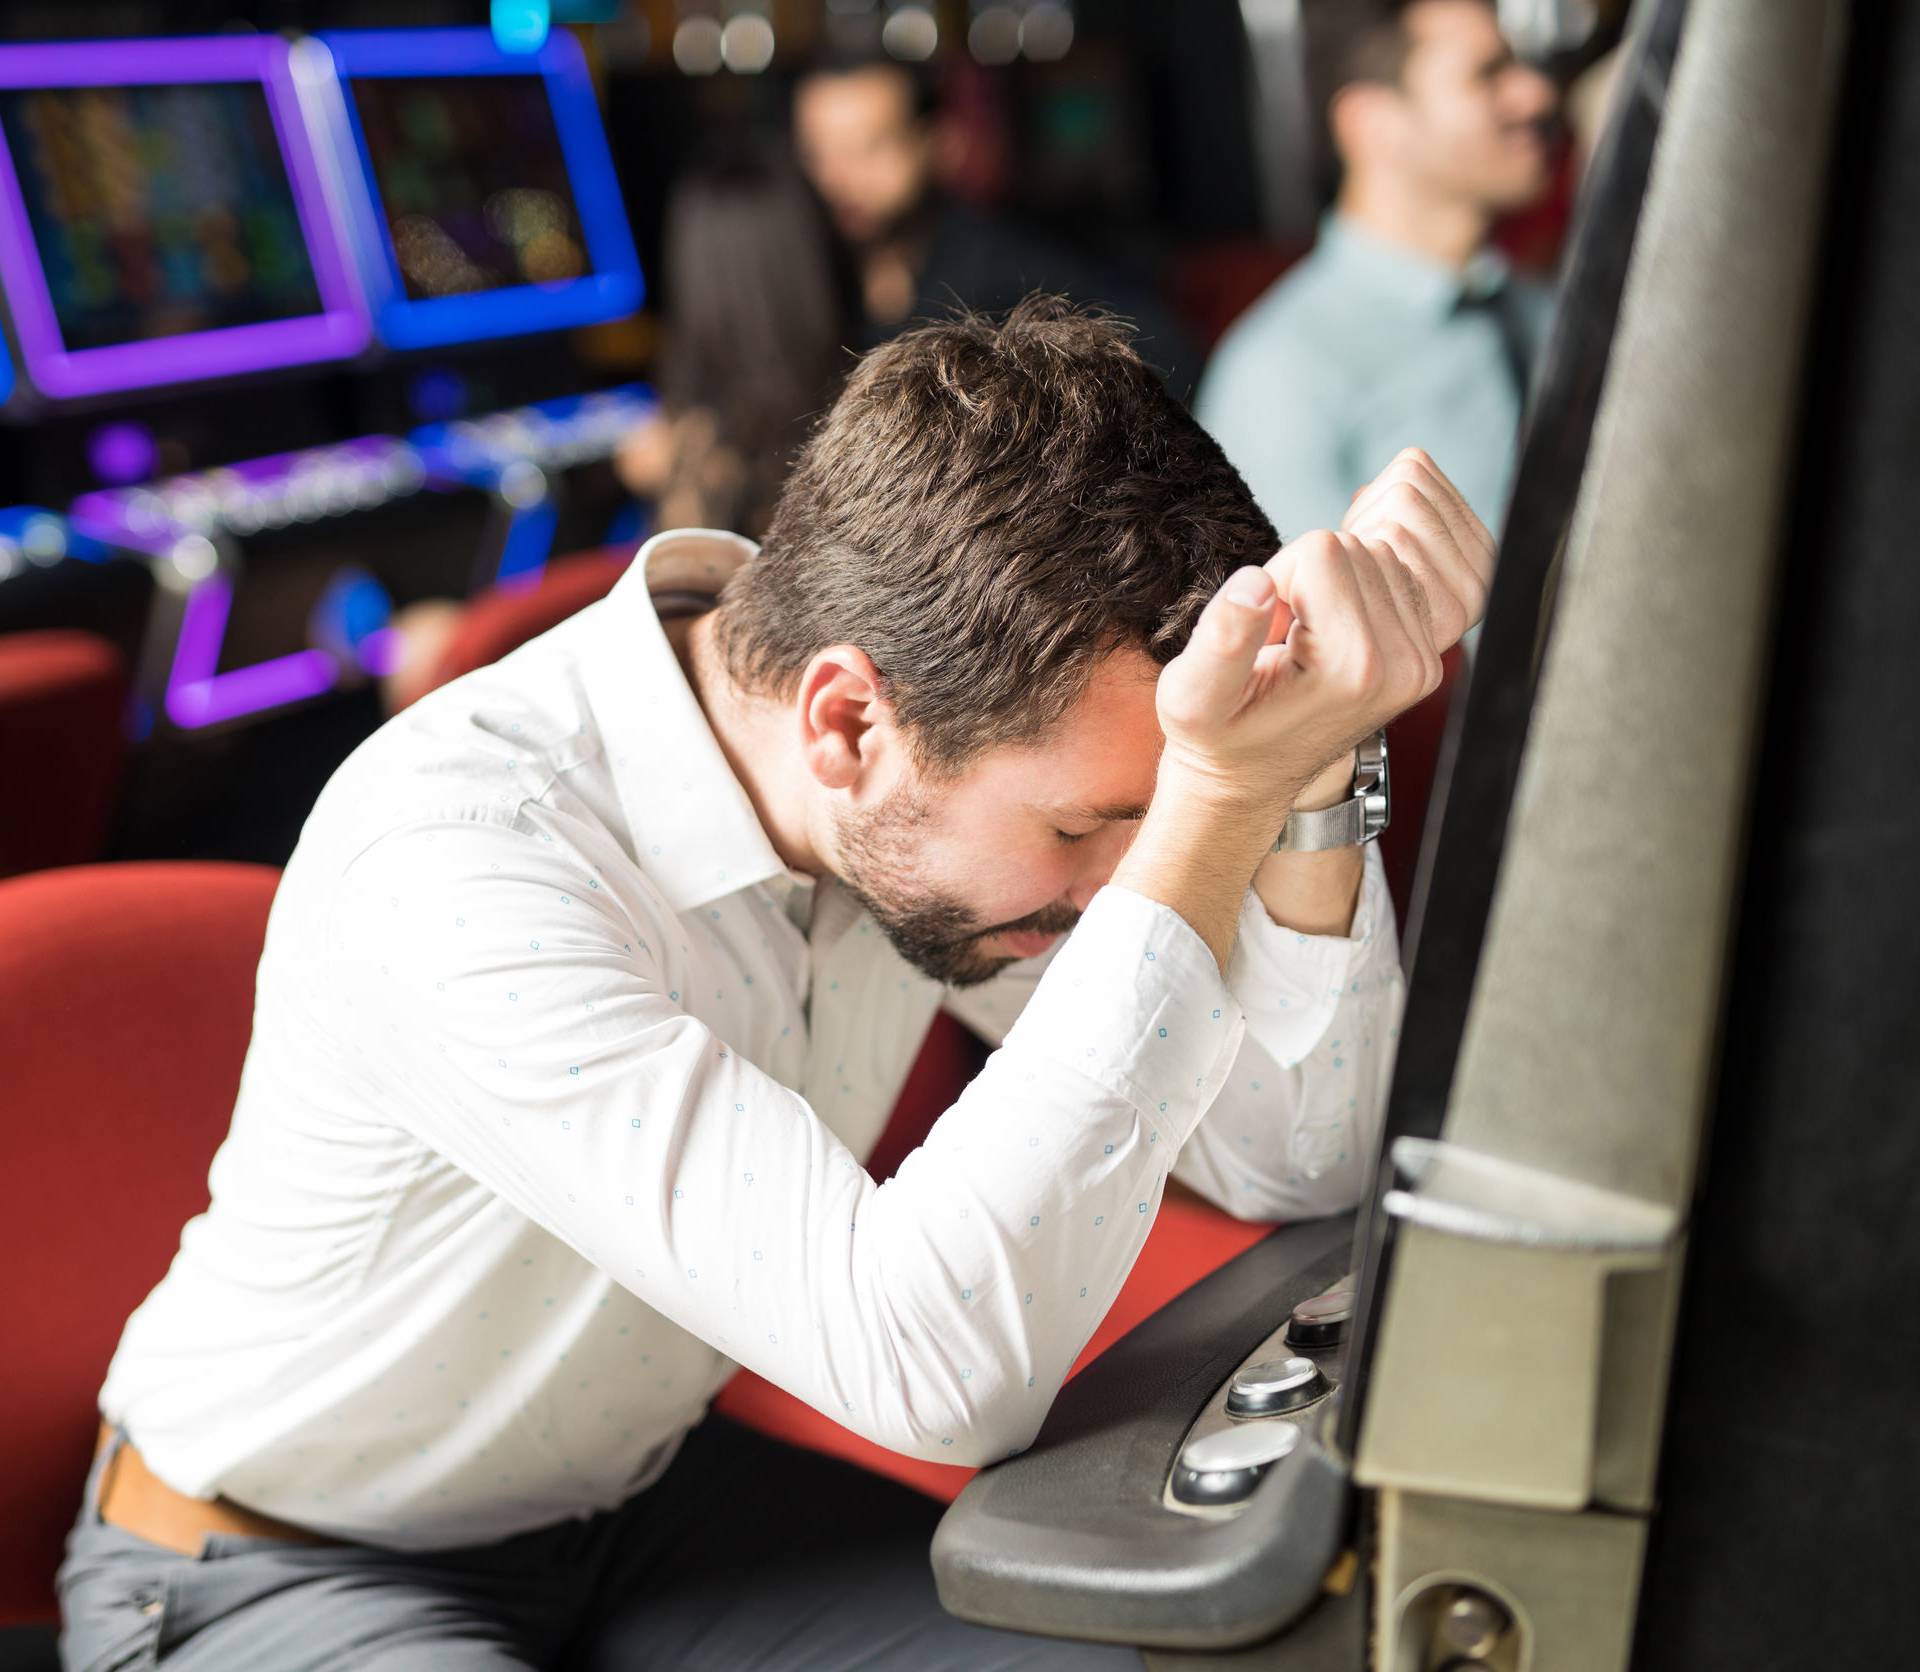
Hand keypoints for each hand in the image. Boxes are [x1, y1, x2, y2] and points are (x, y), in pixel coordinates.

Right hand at [1151, 449, 1490, 819]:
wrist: (1251, 778)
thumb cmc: (1217, 738)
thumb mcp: (1191, 695)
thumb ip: (1221, 637)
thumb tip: (1257, 581)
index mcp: (1353, 667)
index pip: (1322, 550)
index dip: (1278, 578)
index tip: (1266, 632)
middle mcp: (1404, 666)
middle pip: (1355, 549)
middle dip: (1308, 580)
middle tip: (1283, 639)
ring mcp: (1422, 664)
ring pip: (1377, 556)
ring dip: (1331, 586)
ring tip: (1303, 643)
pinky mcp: (1427, 659)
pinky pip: (1396, 578)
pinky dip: (1357, 593)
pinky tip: (1329, 638)